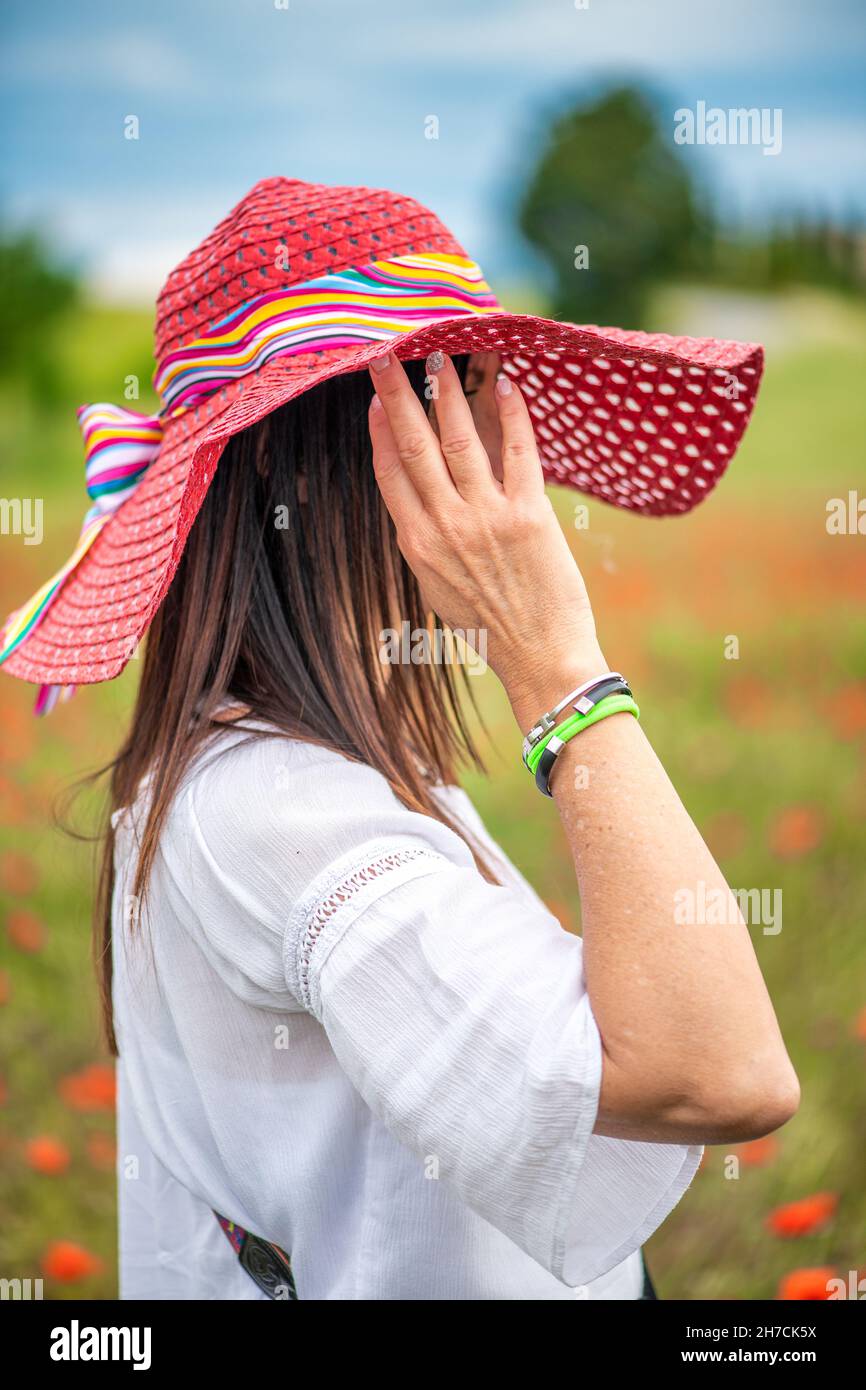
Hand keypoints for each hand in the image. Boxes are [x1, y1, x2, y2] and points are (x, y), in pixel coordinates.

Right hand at [367, 350, 606, 728]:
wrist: (539, 659)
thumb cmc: (488, 628)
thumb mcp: (438, 588)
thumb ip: (426, 540)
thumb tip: (418, 498)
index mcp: (418, 545)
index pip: (390, 474)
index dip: (381, 430)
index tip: (374, 397)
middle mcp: (447, 526)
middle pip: (416, 447)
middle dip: (400, 395)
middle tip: (389, 355)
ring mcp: (488, 518)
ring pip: (461, 440)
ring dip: (451, 392)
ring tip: (443, 356)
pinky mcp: (531, 516)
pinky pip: (519, 454)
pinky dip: (513, 416)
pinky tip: (507, 385)